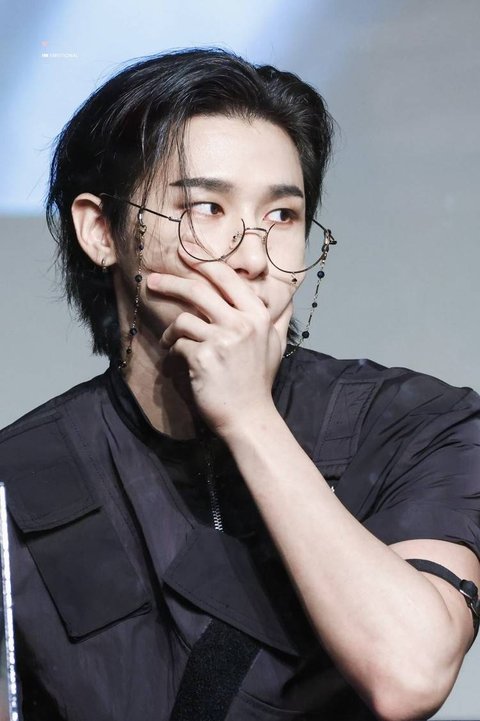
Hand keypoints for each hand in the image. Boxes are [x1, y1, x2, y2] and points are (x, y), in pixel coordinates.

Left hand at [146, 252, 292, 435]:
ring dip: (172, 330)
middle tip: (152, 281)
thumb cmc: (258, 381)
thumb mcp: (275, 345)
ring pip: (184, 319)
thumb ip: (278, 318)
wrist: (249, 417)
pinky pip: (179, 344)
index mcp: (258, 315)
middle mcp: (243, 322)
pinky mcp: (204, 357)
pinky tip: (177, 359)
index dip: (203, 262)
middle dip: (171, 282)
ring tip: (171, 340)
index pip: (227, 278)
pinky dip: (174, 350)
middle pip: (199, 290)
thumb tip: (287, 298)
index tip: (184, 253)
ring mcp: (223, 339)